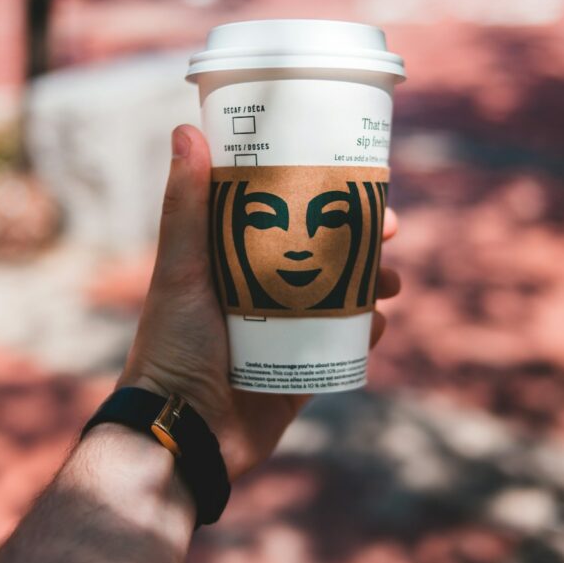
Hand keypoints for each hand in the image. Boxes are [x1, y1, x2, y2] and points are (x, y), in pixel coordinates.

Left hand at [118, 124, 399, 479]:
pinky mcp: (299, 373)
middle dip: (362, 240)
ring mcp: (283, 334)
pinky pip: (341, 347)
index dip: (322, 196)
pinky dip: (364, 332)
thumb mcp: (181, 269)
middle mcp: (261, 293)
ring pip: (340, 297)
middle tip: (391, 232)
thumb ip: (186, 206)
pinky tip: (376, 322)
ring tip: (390, 282)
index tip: (355, 180)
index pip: (286, 217)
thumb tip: (187, 129)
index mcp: (233, 263)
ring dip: (372, 283)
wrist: (183, 433)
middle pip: (323, 254)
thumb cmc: (172, 346)